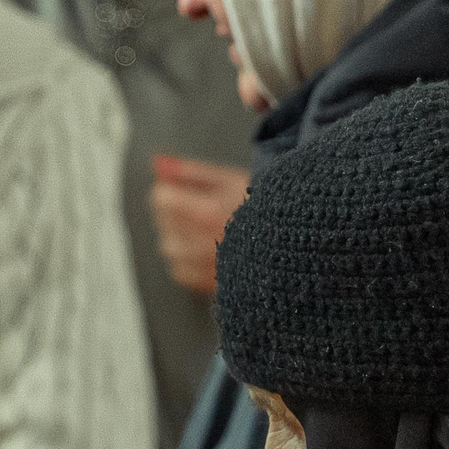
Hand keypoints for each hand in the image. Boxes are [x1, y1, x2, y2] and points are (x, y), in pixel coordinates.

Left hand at [151, 156, 251, 294]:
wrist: (289, 240)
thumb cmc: (264, 207)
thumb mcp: (230, 180)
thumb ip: (191, 173)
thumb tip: (159, 165)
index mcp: (208, 213)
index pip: (162, 198)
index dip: (169, 190)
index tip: (181, 189)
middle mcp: (202, 242)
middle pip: (164, 222)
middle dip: (175, 210)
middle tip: (201, 206)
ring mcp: (204, 266)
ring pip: (169, 247)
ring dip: (179, 235)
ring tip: (204, 228)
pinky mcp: (208, 283)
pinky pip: (179, 270)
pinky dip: (186, 259)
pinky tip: (206, 248)